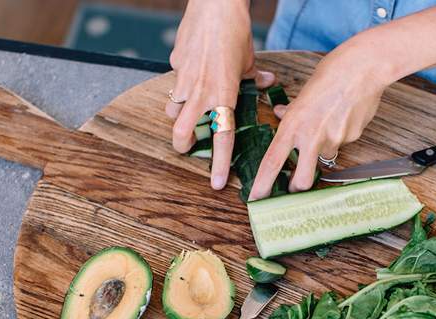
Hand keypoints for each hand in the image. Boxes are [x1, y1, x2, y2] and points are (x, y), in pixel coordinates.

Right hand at [166, 0, 275, 189]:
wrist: (215, 4)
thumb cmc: (234, 31)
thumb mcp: (248, 60)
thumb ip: (252, 77)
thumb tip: (264, 80)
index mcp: (224, 95)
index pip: (222, 137)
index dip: (220, 163)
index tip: (218, 183)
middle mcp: (202, 92)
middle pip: (181, 133)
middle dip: (182, 146)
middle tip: (188, 147)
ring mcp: (184, 80)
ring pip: (171, 111)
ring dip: (177, 116)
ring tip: (187, 112)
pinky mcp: (174, 65)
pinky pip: (173, 84)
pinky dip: (178, 88)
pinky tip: (188, 78)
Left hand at [248, 43, 386, 199]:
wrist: (363, 67)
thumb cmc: (332, 73)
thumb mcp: (303, 93)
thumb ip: (292, 111)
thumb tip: (281, 113)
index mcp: (293, 125)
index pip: (272, 162)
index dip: (263, 185)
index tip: (256, 199)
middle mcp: (311, 137)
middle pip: (301, 180)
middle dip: (297, 186)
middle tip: (295, 183)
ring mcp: (333, 140)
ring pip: (325, 156)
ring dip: (324, 147)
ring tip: (330, 120)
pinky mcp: (352, 138)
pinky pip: (343, 142)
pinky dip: (342, 132)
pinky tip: (346, 112)